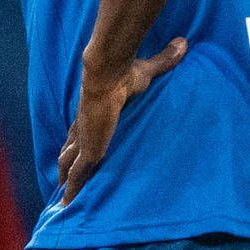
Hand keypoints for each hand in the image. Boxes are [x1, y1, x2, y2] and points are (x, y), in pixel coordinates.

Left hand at [58, 38, 186, 196]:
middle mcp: (85, 129)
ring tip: (65, 201)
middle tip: (66, 182)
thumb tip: (184, 42)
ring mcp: (84, 141)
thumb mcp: (147, 71)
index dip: (78, 142)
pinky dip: (73, 191)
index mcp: (93, 114)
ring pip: (70, 166)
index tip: (77, 151)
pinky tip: (67, 207)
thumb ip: (164, 60)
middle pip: (70, 152)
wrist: (109, 74)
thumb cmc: (125, 73)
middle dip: (68, 165)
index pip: (82, 131)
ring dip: (68, 181)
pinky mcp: (88, 150)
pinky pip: (77, 175)